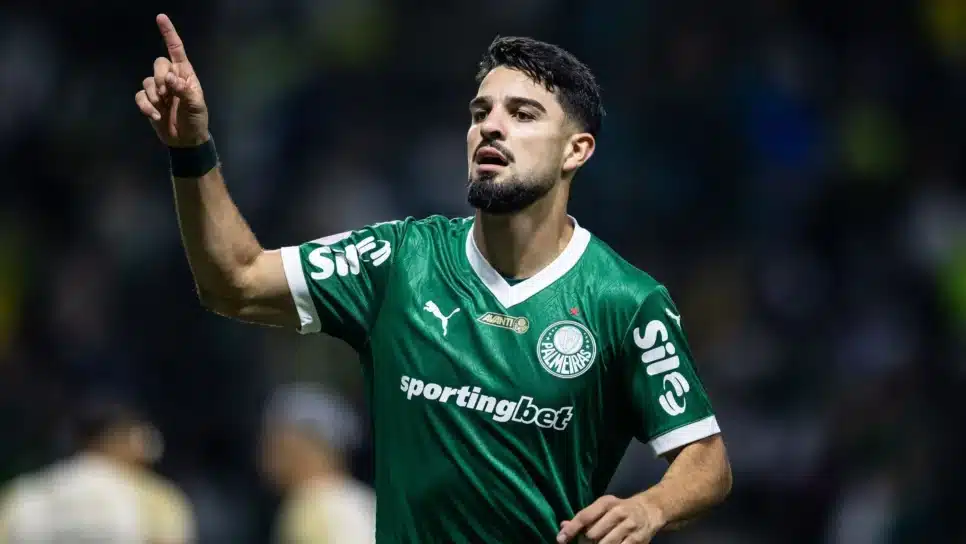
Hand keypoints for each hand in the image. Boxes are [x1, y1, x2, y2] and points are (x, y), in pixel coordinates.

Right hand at [135, 14, 208, 146]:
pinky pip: (140, 96)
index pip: (176, 50)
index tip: (161, 18)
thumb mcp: (196, 106)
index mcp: (185, 75)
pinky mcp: (149, 101)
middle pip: (158, 64)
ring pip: (147, 80)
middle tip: (167, 94)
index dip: (169, 34)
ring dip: (154, 95)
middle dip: (160, 77)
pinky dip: (146, 106)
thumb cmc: (196, 120)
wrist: (186, 140)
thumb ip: (184, 90)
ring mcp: (159, 90)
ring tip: (163, 108)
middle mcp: (171, 78)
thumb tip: (170, 78)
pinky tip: (156, 115)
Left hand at [557, 495, 664, 543]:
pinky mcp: (638, 540)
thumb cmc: (620, 510)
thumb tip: (562, 526)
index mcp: (606, 503)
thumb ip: (584, 517)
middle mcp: (618, 512)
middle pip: (593, 534)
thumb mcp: (603, 508)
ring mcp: (629, 526)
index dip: (571, 529)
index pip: (585, 516)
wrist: (650, 510)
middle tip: (587, 543)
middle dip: (586, 542)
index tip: (561, 540)